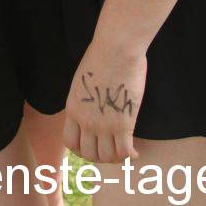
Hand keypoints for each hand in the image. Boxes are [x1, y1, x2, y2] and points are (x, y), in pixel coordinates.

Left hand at [64, 37, 145, 163]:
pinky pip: (124, 151)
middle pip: (88, 154)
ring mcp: (104, 125)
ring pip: (106, 157)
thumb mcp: (83, 79)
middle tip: (109, 149)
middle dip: (99, 155)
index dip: (80, 148)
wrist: (116, 48)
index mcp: (73, 108)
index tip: (91, 144)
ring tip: (122, 150)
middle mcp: (86, 121)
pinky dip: (130, 155)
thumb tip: (93, 101)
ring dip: (115, 157)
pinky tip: (135, 152)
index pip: (70, 142)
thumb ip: (86, 96)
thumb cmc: (102, 54)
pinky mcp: (123, 124)